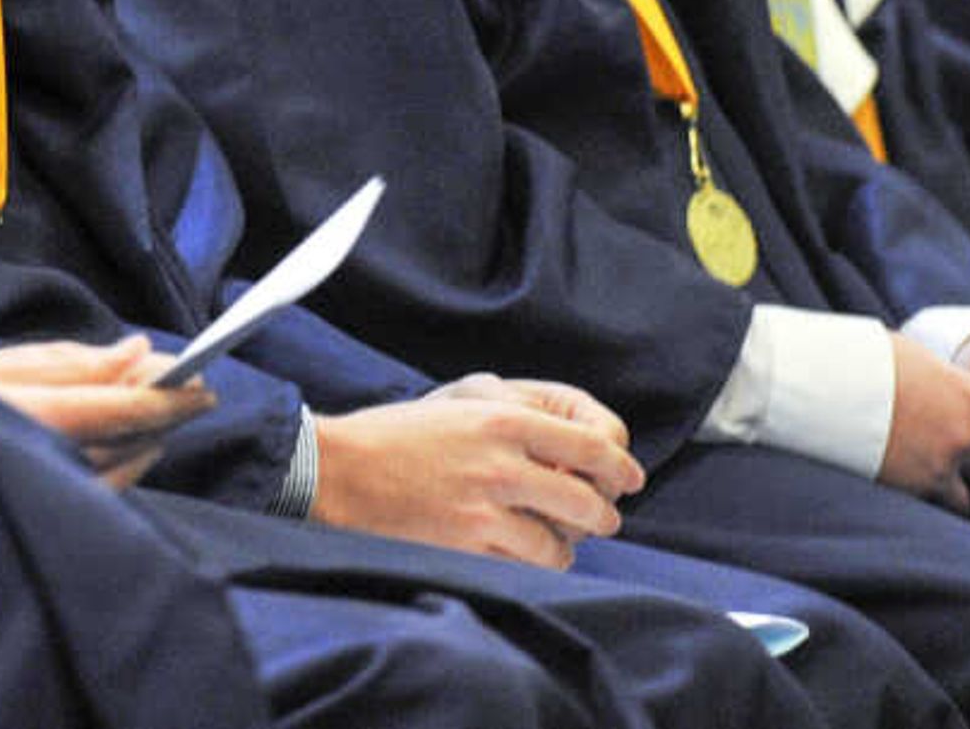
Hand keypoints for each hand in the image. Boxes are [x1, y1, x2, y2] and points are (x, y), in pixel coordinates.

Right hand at [0, 336, 210, 486]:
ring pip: (125, 464)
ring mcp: (53, 493)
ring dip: (153, 435)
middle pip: (128, 436)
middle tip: (196, 388)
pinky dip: (134, 463)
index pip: (118, 408)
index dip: (167, 397)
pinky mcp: (58, 515)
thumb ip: (76, 362)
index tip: (202, 383)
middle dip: (166, 411)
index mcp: (31, 414)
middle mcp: (46, 459)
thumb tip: (138, 350)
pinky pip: (111, 489)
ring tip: (170, 409)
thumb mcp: (7, 368)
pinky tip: (145, 445)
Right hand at [309, 374, 642, 568]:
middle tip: (605, 519)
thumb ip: (518, 417)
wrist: (339, 470)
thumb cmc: (398, 432)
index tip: (630, 477)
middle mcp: (501, 464)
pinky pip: (525, 567)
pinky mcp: (467, 548)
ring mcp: (485, 511)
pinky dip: (534, 565)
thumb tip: (571, 448)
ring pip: (559, 543)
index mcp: (502, 419)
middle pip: (586, 500)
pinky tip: (525, 557)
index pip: (589, 445)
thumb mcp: (460, 402)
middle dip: (604, 514)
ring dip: (566, 546)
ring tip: (558, 544)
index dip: (620, 465)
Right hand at [878, 335, 969, 512]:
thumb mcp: (919, 361)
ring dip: (962, 485)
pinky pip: (944, 506)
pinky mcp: (915, 489)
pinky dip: (937, 499)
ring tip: (941, 473)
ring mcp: (940, 466)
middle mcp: (963, 436)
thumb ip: (950, 385)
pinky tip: (921, 484)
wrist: (824, 387)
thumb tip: (960, 392)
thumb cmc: (866, 362)